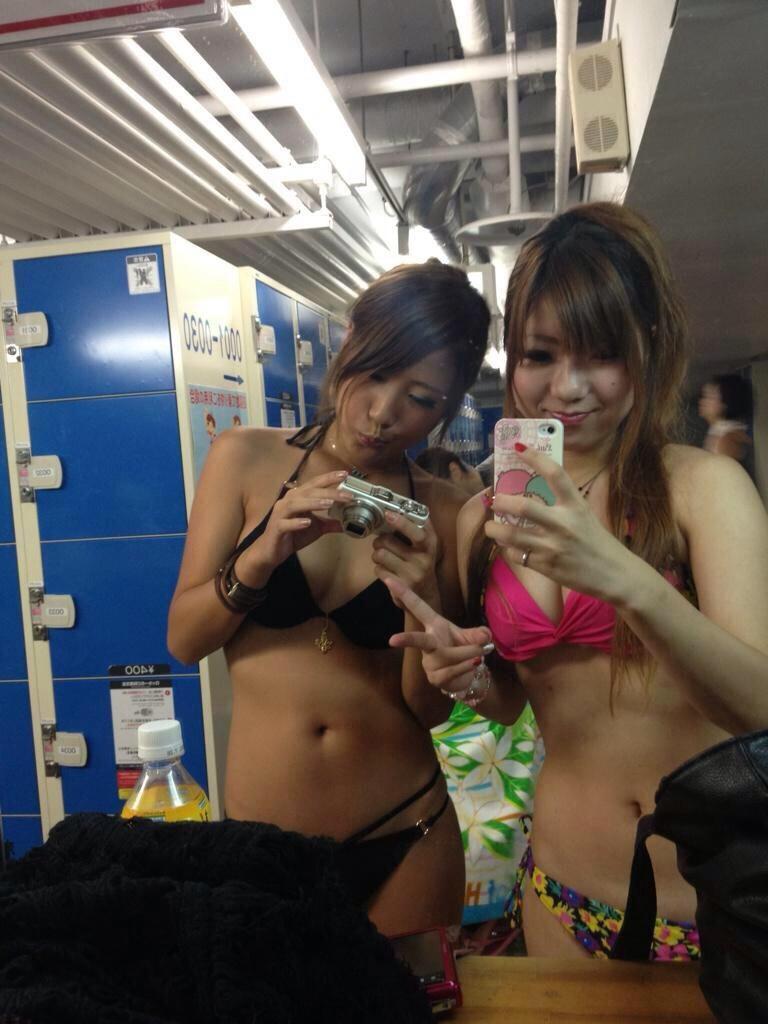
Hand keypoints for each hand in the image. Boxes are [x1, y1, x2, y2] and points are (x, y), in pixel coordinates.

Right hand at [237, 470, 349, 583]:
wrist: (271, 551)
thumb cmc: (293, 535)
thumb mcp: (316, 528)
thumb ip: (331, 523)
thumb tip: (349, 522)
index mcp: (298, 497)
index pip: (315, 484)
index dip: (329, 478)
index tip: (345, 474)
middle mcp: (288, 501)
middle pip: (309, 492)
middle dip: (328, 492)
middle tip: (346, 495)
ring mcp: (280, 514)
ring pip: (296, 504)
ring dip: (313, 503)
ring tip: (329, 503)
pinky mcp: (276, 528)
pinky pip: (285, 523)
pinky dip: (296, 522)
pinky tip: (307, 523)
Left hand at [371, 510, 439, 604]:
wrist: (426, 595)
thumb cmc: (422, 563)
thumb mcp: (427, 545)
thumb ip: (420, 528)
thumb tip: (404, 507)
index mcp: (430, 545)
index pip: (418, 533)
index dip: (402, 523)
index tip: (388, 514)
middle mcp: (424, 560)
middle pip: (389, 542)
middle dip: (379, 540)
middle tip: (380, 542)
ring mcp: (413, 574)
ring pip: (380, 555)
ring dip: (377, 554)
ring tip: (382, 556)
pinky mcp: (401, 587)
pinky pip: (379, 570)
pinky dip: (378, 568)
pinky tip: (386, 570)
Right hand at [385, 576, 492, 695]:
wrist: (466, 677)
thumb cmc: (464, 649)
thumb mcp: (473, 636)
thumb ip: (479, 633)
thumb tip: (484, 636)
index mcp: (434, 625)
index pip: (418, 607)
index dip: (404, 593)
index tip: (388, 579)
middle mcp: (429, 643)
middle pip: (418, 640)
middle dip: (407, 639)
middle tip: (392, 640)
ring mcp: (429, 662)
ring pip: (447, 656)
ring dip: (468, 653)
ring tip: (479, 653)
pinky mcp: (434, 678)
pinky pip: (451, 671)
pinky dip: (466, 666)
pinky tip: (474, 664)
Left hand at [487, 447, 631, 601]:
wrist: (614, 576)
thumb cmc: (598, 543)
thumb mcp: (585, 515)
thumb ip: (563, 503)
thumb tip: (532, 490)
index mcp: (576, 505)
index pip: (554, 473)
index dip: (534, 457)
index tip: (518, 447)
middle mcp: (563, 523)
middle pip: (523, 506)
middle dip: (501, 501)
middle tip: (494, 500)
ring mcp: (552, 546)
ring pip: (511, 534)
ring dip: (494, 528)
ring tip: (491, 526)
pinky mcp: (546, 566)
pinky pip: (516, 555)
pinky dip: (507, 549)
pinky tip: (508, 546)